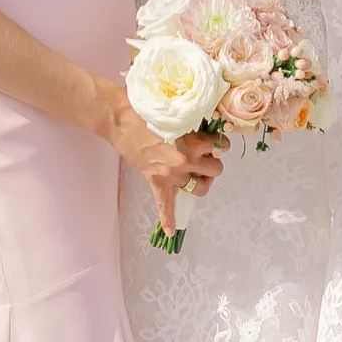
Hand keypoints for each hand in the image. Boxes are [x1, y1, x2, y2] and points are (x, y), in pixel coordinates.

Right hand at [102, 87, 222, 228]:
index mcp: (193, 142)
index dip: (220, 143)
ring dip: (202, 182)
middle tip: (206, 155)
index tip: (216, 141)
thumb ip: (196, 122)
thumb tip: (210, 128)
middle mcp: (185, 161)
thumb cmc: (148, 110)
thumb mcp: (179, 112)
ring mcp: (171, 175)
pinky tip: (171, 231)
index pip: (221, 146)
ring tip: (199, 175)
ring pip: (200, 188)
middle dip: (213, 162)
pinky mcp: (156, 182)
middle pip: (215, 169)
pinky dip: (168, 220)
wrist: (120, 119)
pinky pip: (164, 206)